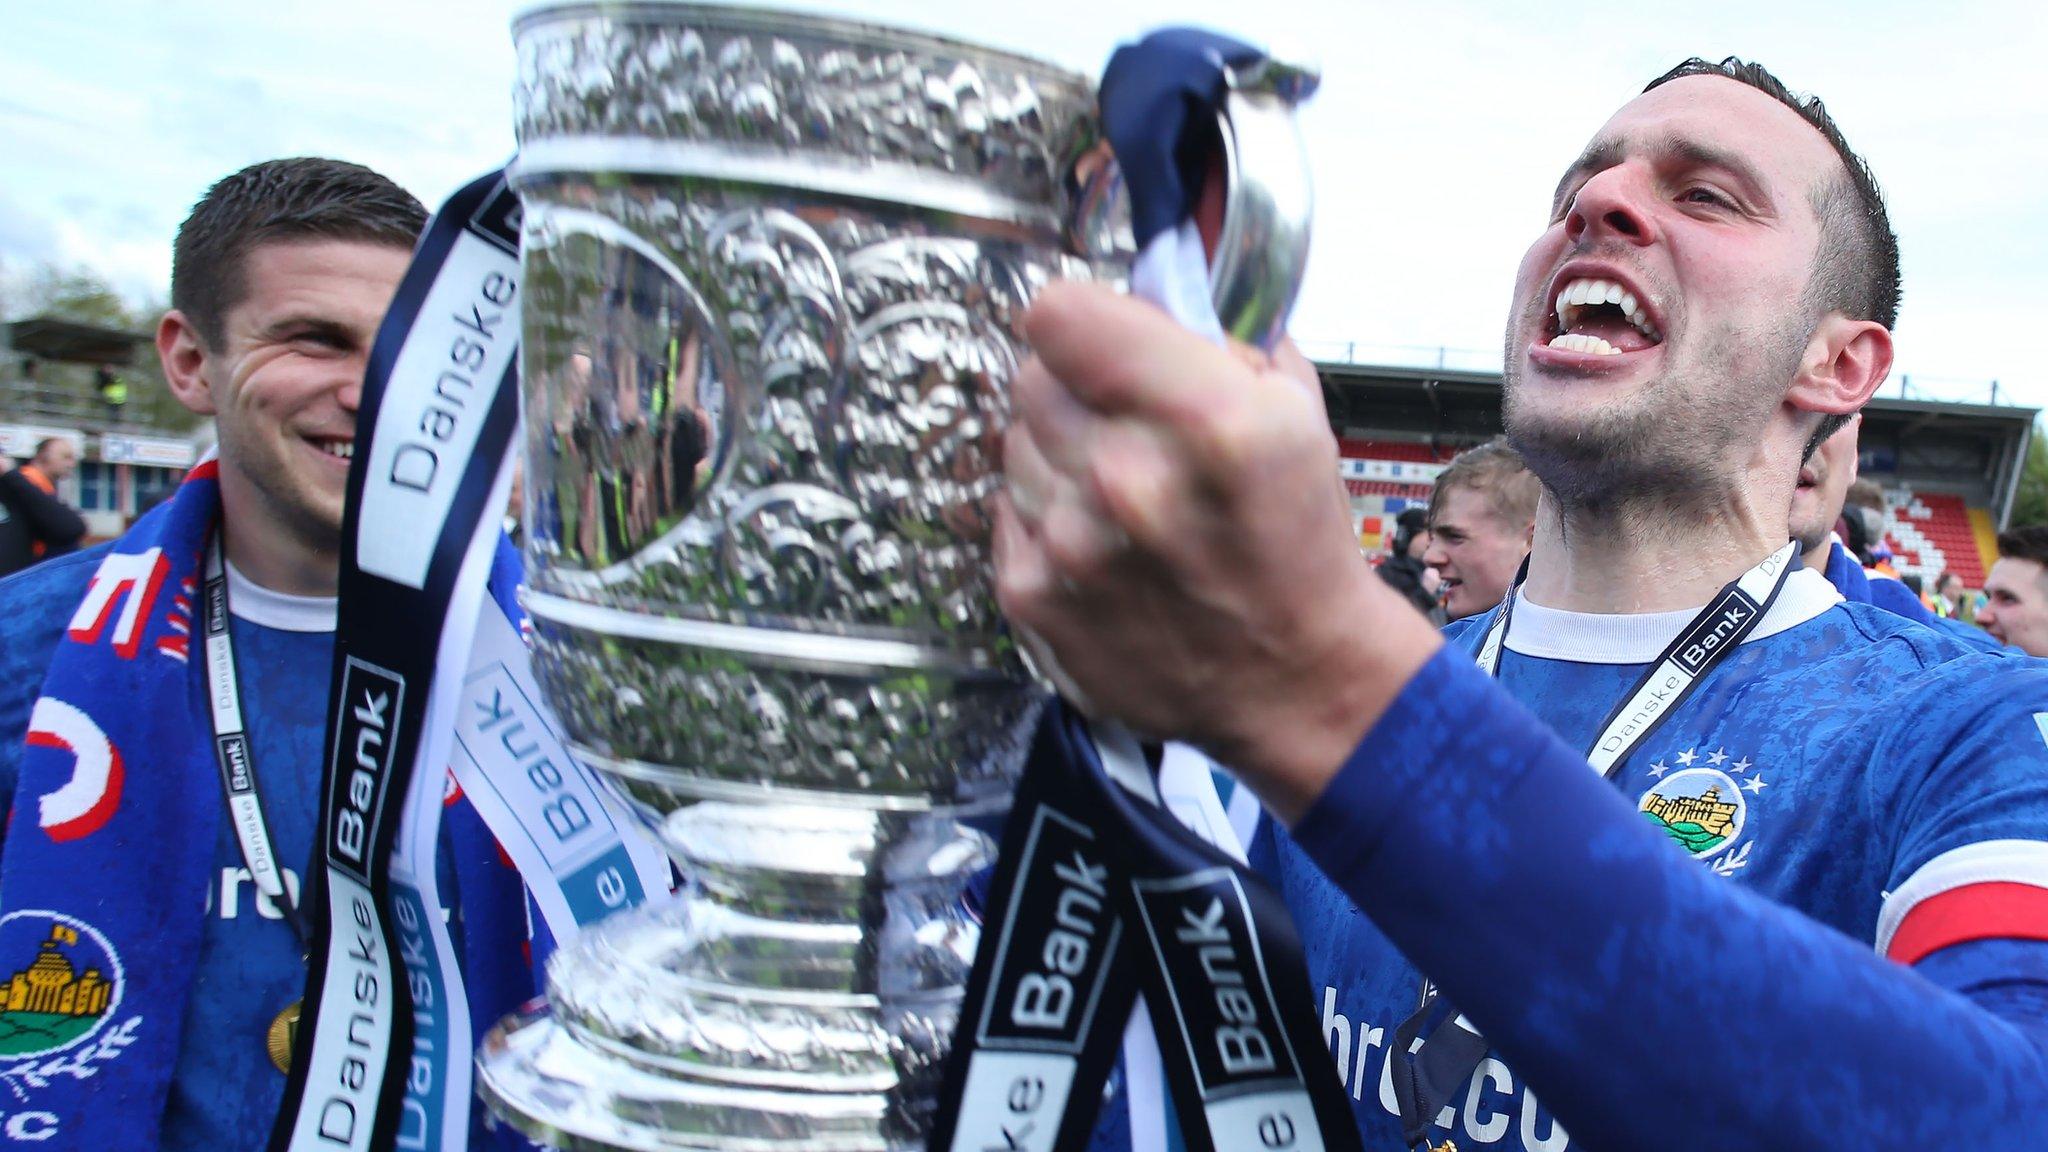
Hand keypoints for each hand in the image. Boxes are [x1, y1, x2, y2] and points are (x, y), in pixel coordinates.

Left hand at [995, 283, 1442, 820]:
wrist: (1295, 678)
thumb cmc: (1296, 544)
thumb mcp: (1297, 411)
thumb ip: (1219, 332)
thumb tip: (1154, 280)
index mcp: (1208, 421)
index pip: (1060, 314)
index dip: (1080, 315)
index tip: (1098, 332)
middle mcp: (1128, 481)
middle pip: (1033, 374)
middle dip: (1077, 386)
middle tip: (1127, 422)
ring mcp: (1069, 545)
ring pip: (1015, 441)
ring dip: (1060, 454)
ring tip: (1124, 495)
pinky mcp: (1032, 595)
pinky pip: (1005, 508)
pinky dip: (1044, 516)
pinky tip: (1101, 542)